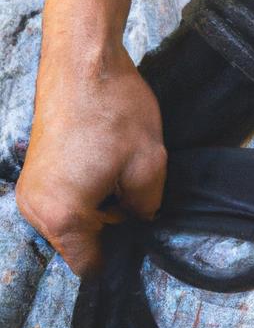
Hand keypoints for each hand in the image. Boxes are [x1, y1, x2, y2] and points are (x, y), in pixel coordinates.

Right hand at [16, 41, 165, 275]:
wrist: (83, 63)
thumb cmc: (115, 109)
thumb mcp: (149, 162)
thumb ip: (147, 205)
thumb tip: (142, 220)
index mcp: (63, 216)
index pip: (89, 264)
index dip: (120, 255)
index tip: (140, 238)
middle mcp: (36, 209)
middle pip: (79, 242)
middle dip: (111, 226)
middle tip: (136, 195)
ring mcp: (30, 190)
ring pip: (72, 219)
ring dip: (99, 206)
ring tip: (120, 172)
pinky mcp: (35, 171)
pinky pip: (62, 199)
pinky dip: (85, 191)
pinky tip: (105, 163)